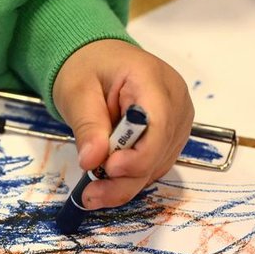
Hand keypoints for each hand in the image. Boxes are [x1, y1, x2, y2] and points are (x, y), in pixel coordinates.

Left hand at [53, 39, 193, 209]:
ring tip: (93, 191)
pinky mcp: (170, 136)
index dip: (138, 155)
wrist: (98, 59)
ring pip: (158, 164)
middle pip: (159, 151)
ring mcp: (177, 120)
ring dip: (126, 183)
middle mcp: (175, 101)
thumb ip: (87, 125)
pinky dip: (131, 177)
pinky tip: (108, 181)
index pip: (158, 125)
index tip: (109, 169)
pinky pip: (155, 164)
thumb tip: (92, 160)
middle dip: (125, 178)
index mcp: (152, 80)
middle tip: (90, 194)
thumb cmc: (88, 68)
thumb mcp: (77, 92)